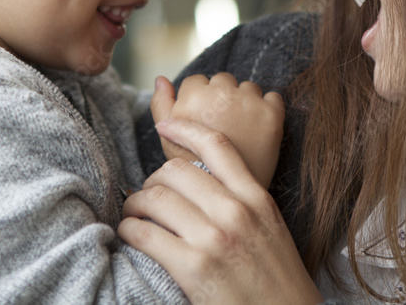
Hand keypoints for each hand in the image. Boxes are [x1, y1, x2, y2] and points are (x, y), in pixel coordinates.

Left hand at [118, 118, 323, 304]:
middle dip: (152, 180)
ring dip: (135, 204)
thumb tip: (203, 182)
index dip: (184, 128)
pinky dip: (130, 230)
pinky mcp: (194, 268)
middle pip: (176, 171)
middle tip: (146, 195)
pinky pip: (145, 234)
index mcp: (257, 199)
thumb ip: (243, 202)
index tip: (164, 124)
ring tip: (133, 213)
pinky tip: (131, 234)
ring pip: (155, 198)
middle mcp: (236, 213)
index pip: (217, 146)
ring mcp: (215, 239)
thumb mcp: (270, 229)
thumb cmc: (276, 281)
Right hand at [151, 73, 283, 188]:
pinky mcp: (272, 113)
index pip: (197, 81)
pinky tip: (260, 129)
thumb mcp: (168, 139)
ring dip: (246, 101)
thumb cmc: (195, 168)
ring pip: (248, 87)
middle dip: (223, 97)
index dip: (199, 101)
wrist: (227, 198)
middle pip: (223, 80)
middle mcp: (222, 94)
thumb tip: (160, 79)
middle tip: (224, 125)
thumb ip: (161, 104)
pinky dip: (269, 109)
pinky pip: (273, 97)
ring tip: (242, 129)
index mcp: (194, 96)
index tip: (204, 120)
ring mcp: (249, 102)